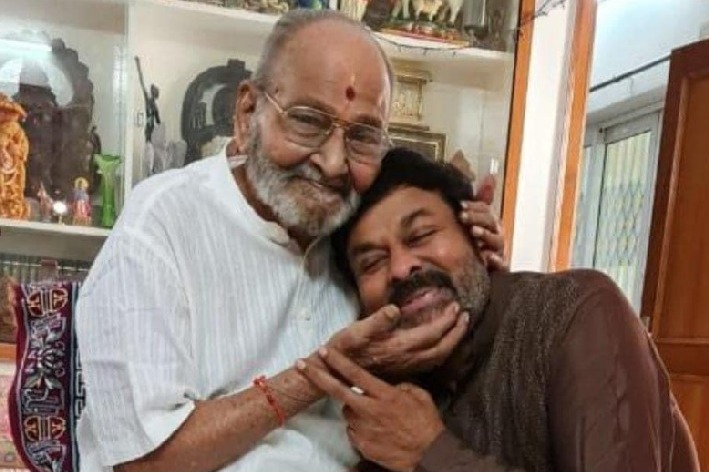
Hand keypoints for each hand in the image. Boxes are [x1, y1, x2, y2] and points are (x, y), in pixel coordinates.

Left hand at [296, 347, 444, 470]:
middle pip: (336, 390)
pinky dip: (361, 428)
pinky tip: (377, 431)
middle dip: (316, 375)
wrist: (428, 454)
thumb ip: (399, 385)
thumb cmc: (426, 423)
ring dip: (355, 410)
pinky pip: (354, 431)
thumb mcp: (418, 395)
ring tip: (376, 417)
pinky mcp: (361, 445)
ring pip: (348, 412)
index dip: (337, 361)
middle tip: (300, 364)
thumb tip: (387, 384)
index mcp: (384, 395)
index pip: (355, 374)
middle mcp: (369, 410)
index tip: (323, 351)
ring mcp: (363, 428)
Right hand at [326, 302, 468, 377]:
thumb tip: (395, 309)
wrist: (335, 373)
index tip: (456, 306)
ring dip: (452, 341)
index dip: (447, 320)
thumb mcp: (355, 331)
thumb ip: (377, 321)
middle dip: (457, 331)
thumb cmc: (343, 349)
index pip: (432, 334)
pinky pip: (431, 361)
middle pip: (442, 348)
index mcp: (399, 346)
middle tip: (465, 315)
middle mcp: (407, 358)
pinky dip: (443, 350)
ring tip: (459, 326)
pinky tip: (442, 342)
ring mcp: (406, 366)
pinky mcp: (403, 368)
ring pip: (439, 356)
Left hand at [460, 174, 506, 270]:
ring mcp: (499, 250)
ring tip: (473, 231)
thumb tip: (491, 176)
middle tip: (462, 216)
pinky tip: (487, 257)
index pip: (486, 210)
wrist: (476, 270)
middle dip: (477, 217)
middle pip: (491, 222)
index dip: (475, 206)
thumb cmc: (476, 242)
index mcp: (490, 222)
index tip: (461, 205)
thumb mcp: (474, 220)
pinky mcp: (499, 266)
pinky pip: (501, 263)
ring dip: (485, 234)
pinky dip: (495, 260)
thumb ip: (480, 200)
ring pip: (496, 240)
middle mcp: (496, 234)